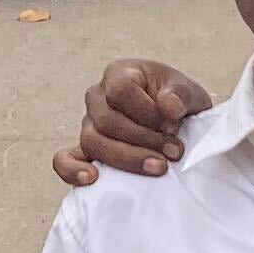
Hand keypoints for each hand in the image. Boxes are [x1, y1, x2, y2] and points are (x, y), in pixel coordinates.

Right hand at [56, 58, 210, 185]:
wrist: (177, 125)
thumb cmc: (177, 104)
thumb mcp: (188, 92)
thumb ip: (181, 95)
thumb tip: (169, 106)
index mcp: (119, 74)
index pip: (120, 91)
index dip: (147, 112)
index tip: (173, 124)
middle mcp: (97, 97)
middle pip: (107, 121)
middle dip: (145, 140)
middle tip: (175, 151)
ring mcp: (88, 125)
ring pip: (92, 142)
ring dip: (127, 159)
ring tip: (158, 167)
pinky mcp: (85, 151)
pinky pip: (65, 159)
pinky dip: (72, 169)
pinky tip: (91, 178)